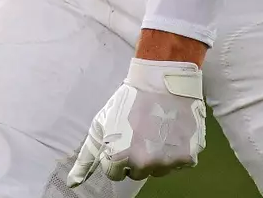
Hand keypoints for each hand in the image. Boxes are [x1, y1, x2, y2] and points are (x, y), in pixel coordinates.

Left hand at [67, 59, 206, 186]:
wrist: (162, 79)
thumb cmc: (128, 100)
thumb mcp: (100, 125)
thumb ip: (86, 158)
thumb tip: (73, 183)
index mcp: (120, 157)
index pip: (114, 173)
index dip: (116, 154)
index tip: (123, 136)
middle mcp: (144, 164)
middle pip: (137, 173)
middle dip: (136, 157)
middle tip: (140, 132)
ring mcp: (168, 161)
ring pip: (158, 170)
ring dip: (157, 156)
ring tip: (157, 130)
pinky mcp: (189, 156)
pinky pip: (179, 163)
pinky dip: (177, 151)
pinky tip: (172, 131)